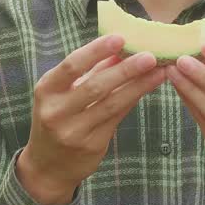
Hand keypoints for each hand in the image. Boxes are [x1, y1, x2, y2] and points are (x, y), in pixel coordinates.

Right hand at [18, 35, 165, 204]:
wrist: (47, 165)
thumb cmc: (57, 117)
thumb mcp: (63, 93)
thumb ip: (90, 72)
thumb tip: (120, 48)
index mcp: (46, 90)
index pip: (72, 66)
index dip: (96, 51)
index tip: (120, 38)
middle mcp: (56, 111)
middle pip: (96, 86)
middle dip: (125, 69)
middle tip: (150, 56)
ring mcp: (74, 131)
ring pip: (111, 104)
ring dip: (138, 85)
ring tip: (158, 71)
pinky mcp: (91, 145)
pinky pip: (117, 117)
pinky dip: (133, 100)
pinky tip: (148, 88)